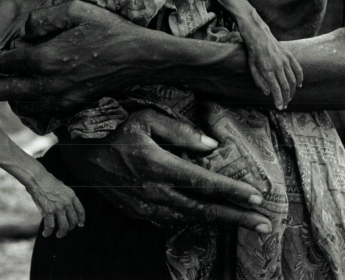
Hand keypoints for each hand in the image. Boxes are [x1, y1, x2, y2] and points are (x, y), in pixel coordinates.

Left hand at [0, 0, 144, 115]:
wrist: (138, 58)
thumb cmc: (108, 29)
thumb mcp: (76, 9)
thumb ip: (43, 16)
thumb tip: (24, 30)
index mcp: (46, 58)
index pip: (5, 63)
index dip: (0, 54)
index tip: (7, 47)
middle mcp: (48, 84)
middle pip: (3, 91)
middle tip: (4, 65)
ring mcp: (59, 100)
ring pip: (18, 105)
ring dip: (13, 91)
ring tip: (20, 75)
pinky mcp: (69, 107)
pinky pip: (37, 111)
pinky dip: (30, 101)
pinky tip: (38, 84)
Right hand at [26, 171, 85, 237]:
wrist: (37, 178)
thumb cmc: (47, 181)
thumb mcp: (62, 187)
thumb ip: (65, 198)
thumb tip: (64, 209)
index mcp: (72, 196)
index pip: (81, 211)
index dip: (81, 220)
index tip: (80, 225)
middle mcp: (67, 202)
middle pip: (73, 221)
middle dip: (70, 228)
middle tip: (65, 230)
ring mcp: (58, 207)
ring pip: (64, 226)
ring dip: (61, 233)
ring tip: (58, 235)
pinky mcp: (49, 210)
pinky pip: (50, 225)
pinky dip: (48, 231)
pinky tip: (46, 233)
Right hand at [60, 109, 272, 232]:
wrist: (80, 154)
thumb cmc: (113, 131)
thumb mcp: (145, 119)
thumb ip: (179, 132)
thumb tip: (210, 146)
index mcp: (158, 166)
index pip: (204, 183)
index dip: (232, 191)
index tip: (256, 196)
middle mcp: (155, 191)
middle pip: (204, 210)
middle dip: (237, 218)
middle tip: (265, 225)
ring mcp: (146, 206)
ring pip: (190, 218)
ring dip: (219, 221)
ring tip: (243, 221)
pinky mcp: (138, 212)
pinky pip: (171, 219)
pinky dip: (193, 219)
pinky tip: (207, 216)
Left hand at [237, 14, 302, 109]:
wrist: (259, 37)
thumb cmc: (254, 54)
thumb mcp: (252, 69)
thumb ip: (259, 82)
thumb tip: (267, 93)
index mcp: (267, 70)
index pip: (276, 89)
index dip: (279, 100)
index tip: (280, 107)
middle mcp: (278, 66)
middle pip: (286, 87)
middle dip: (286, 98)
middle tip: (285, 105)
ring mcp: (285, 61)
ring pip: (293, 80)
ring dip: (292, 91)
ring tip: (290, 97)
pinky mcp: (290, 56)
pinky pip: (298, 69)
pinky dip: (300, 78)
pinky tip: (299, 85)